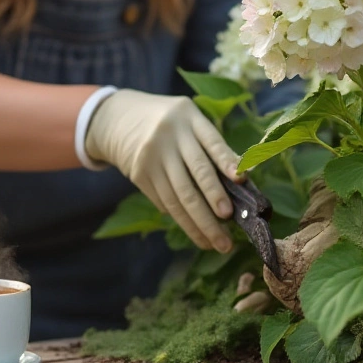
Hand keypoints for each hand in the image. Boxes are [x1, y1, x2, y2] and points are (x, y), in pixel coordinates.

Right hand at [85, 89, 238, 250]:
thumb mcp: (191, 122)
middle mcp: (171, 136)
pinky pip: (164, 201)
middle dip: (214, 203)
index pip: (212, 141)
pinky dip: (181, 219)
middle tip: (228, 231)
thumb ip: (214, 147)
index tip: (241, 180)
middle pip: (197, 173)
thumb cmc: (172, 125)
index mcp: (190, 118)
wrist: (120, 118)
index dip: (227, 161)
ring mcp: (152, 156)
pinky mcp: (139, 173)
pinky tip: (196, 233)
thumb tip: (242, 180)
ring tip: (215, 243)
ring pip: (178, 196)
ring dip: (198, 224)